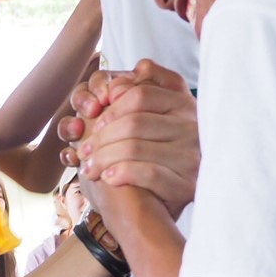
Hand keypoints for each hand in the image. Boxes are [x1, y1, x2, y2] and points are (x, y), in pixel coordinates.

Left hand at [66, 62, 198, 217]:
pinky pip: (149, 173)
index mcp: (183, 103)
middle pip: (133, 123)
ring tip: (89, 168)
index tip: (95, 123)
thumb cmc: (160, 150)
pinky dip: (123, 173)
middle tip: (83, 151)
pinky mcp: (188, 183)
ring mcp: (192, 155)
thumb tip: (126, 77)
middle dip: (101, 138)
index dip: (111, 109)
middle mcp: (191, 126)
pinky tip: (109, 178)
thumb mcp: (157, 113)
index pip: (140, 95)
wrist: (173, 200)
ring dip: (104, 158)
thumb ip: (144, 88)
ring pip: (135, 148)